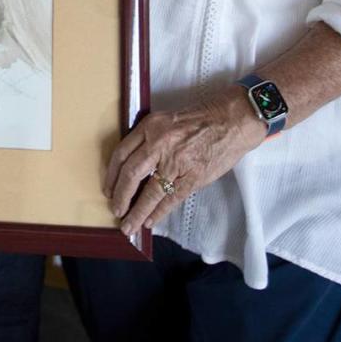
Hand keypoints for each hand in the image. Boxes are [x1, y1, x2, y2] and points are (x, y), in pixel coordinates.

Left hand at [104, 91, 260, 238]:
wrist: (232, 120)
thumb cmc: (202, 116)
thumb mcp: (168, 119)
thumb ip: (151, 138)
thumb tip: (136, 164)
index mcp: (150, 126)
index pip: (122, 153)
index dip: (112, 175)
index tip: (108, 188)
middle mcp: (159, 143)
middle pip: (130, 174)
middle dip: (120, 196)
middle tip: (115, 210)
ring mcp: (176, 162)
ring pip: (149, 192)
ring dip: (136, 212)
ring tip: (128, 225)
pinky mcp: (193, 177)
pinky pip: (171, 199)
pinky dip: (158, 212)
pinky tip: (150, 221)